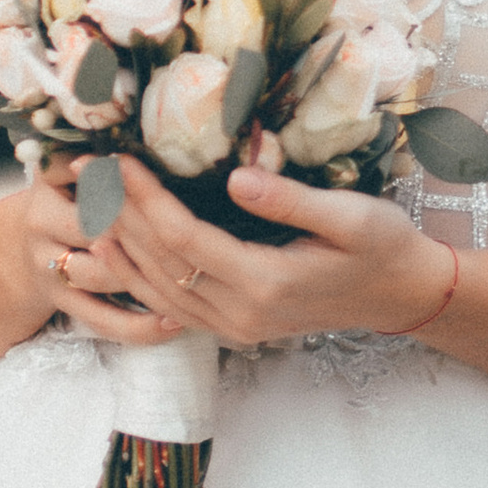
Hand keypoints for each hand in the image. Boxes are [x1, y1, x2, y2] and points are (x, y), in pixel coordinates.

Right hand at [14, 160, 184, 350]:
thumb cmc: (70, 195)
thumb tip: (154, 148)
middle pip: (96, 224)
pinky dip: (137, 326)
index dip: (125, 179)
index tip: (158, 178)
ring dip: (144, 276)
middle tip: (194, 233)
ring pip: (100, 274)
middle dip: (142, 228)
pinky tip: (173, 324)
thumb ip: (110, 157)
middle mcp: (40, 221)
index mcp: (49, 178)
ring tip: (194, 278)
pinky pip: (101, 320)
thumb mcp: (76, 163)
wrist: (21, 245)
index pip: (88, 173)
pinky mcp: (60, 302)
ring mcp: (47, 266)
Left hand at [57, 154, 458, 350]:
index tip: (119, 160)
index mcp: (266, 283)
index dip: (145, 198)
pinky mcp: (236, 326)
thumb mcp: (351, 216)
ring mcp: (236, 327)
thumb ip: (290, 201)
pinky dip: (138, 276)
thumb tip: (236, 177)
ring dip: (120, 248)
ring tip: (88, 205)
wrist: (400, 294)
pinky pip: (173, 305)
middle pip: (161, 264)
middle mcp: (242, 315)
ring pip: (159, 290)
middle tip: (86, 174)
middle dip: (119, 216)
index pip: (184, 238)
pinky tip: (116, 250)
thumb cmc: (382, 246)